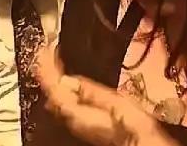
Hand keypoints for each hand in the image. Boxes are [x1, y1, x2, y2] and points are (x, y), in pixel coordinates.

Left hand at [37, 47, 176, 145]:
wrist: (141, 143)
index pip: (54, 87)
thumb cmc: (133, 126)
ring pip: (57, 96)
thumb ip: (89, 91)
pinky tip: (66, 79)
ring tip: (53, 60)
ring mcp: (77, 121)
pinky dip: (63, 86)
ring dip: (55, 77)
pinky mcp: (84, 120)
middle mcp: (72, 119)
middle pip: (52, 91)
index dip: (47, 68)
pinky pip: (66, 100)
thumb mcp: (114, 102)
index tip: (45, 50)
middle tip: (47, 50)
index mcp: (76, 112)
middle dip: (48, 70)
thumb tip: (67, 80)